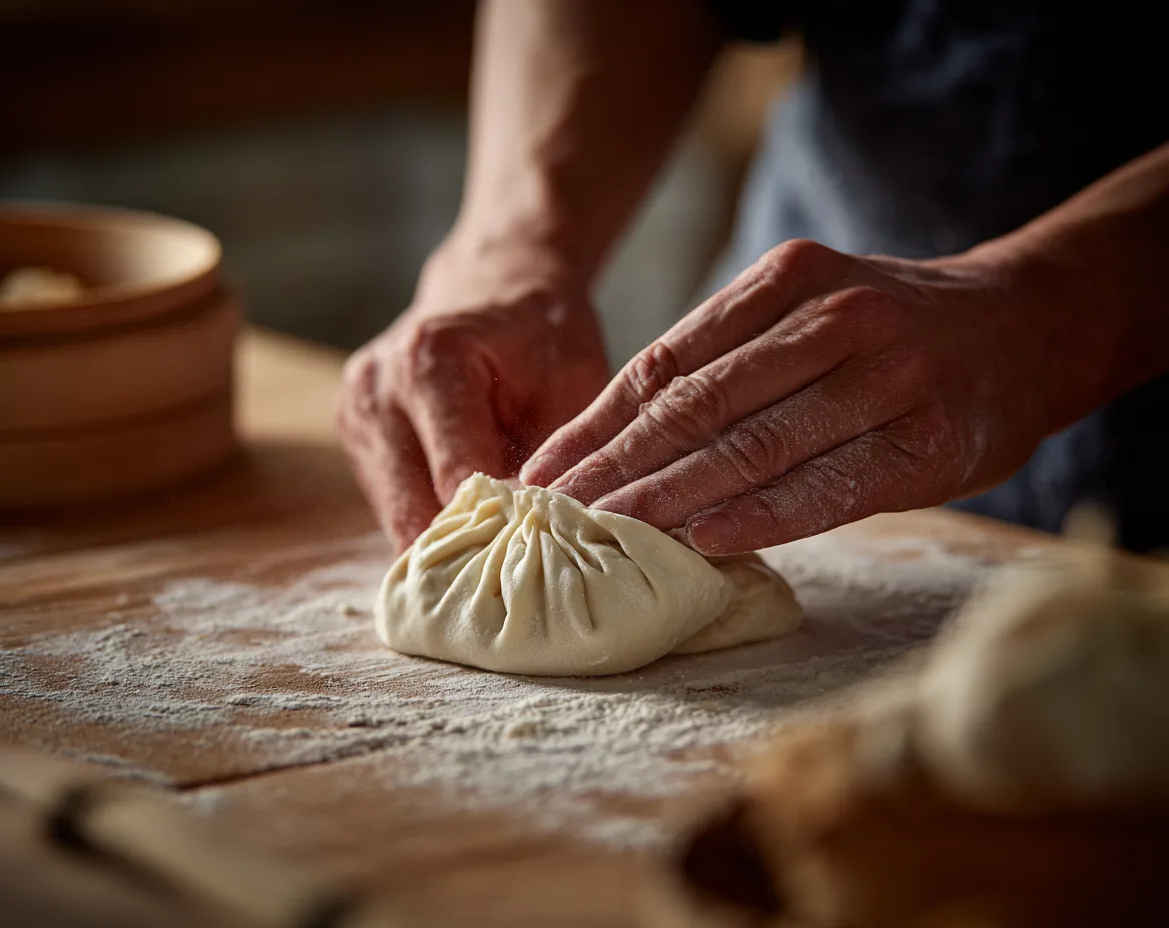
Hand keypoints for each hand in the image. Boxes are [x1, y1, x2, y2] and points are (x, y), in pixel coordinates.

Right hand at [339, 242, 609, 549]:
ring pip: (396, 516)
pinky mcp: (354, 436)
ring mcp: (355, 413)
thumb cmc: (543, 333)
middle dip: (468, 551)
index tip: (537, 565)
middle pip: (412, 509)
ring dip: (446, 543)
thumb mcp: (574, 382)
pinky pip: (392, 502)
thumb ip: (557, 455)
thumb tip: (551, 535)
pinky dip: (431, 523)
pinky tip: (473, 531)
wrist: (496, 288)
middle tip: (516, 587)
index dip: (501, 531)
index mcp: (430, 363)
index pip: (457, 479)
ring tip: (498, 562)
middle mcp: (377, 388)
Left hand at [521, 239, 1100, 554]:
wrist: (1027, 324)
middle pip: (697, 406)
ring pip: (753, 446)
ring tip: (604, 534)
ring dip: (668, 497)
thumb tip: (622, 438)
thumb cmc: (891, 330)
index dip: (595, 422)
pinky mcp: (926, 441)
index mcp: (785, 281)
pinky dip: (760, 516)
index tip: (539, 470)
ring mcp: (885, 377)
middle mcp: (832, 319)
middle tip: (549, 514)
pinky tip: (702, 541)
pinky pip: (827, 486)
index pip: (665, 362)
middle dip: (613, 466)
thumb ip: (729, 359)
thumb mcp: (807, 310)